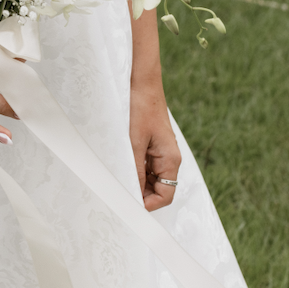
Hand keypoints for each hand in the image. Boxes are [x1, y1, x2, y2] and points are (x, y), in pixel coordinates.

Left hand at [130, 79, 180, 209]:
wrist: (142, 82)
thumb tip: (133, 194)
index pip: (166, 196)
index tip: (128, 204)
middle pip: (158, 190)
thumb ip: (136, 170)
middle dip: (141, 194)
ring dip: (136, 182)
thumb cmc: (140, 108)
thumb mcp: (134, 142)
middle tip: (118, 192)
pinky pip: (145, 166)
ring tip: (117, 178)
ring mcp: (160, 152)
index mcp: (171, 160)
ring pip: (151, 179)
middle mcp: (169, 158)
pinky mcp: (152, 145)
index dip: (148, 205)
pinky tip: (120, 165)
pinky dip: (134, 170)